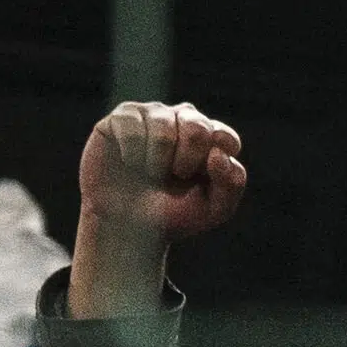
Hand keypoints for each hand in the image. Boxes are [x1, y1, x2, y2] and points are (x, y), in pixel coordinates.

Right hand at [71, 100, 246, 317]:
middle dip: (187, 159)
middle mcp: (181, 121)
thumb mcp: (212, 211)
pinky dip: (132, 152)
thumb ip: (230, 185)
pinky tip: (130, 165)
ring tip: (151, 175)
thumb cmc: (172, 217)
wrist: (128, 229)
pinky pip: (130, 125)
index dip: (215, 158)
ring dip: (158, 158)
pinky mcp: (117, 121)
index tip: (204, 177)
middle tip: (174, 179)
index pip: (223, 134)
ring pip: (164, 123)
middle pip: (196, 124)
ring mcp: (148, 117)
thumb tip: (223, 156)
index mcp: (209, 140)